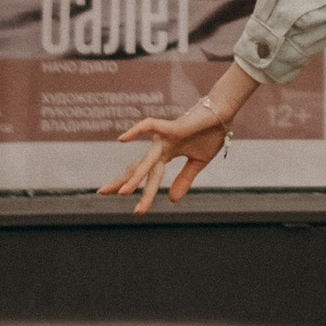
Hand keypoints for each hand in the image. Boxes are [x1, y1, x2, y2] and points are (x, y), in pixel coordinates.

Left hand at [101, 63, 258, 211]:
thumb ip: (184, 180)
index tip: (136, 210)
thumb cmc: (211, 134)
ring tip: (122, 192)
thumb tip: (172, 201)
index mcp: (167, 155)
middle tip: (101, 193)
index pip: (149, 176)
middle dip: (122, 182)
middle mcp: (161, 148)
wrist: (223, 115)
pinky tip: (122, 139)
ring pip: (146, 160)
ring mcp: (165, 138)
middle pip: (138, 168)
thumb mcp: (198, 163)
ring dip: (135, 177)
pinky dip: (136, 131)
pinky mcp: (171, 128)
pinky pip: (150, 126)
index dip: (141, 191)